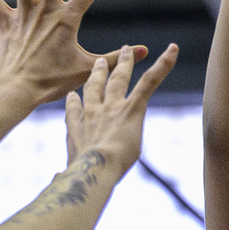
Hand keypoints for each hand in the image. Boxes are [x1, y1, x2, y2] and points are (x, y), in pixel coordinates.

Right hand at [65, 44, 179, 175]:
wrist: (95, 167)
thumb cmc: (83, 176)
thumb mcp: (69, 175)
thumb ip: (63, 175)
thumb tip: (56, 179)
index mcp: (77, 129)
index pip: (73, 110)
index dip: (73, 102)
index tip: (71, 95)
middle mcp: (93, 112)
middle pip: (95, 86)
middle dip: (98, 73)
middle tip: (100, 60)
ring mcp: (112, 106)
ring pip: (119, 78)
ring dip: (125, 62)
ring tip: (127, 50)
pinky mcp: (132, 107)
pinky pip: (149, 81)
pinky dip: (163, 65)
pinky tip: (172, 51)